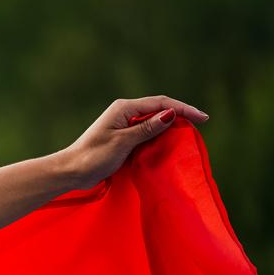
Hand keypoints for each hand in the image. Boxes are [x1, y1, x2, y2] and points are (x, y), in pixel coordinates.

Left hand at [59, 96, 208, 189]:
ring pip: (154, 121)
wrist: (70, 171)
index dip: (184, 109)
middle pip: (159, 110)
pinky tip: (169, 143)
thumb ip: (147, 128)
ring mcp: (123, 125)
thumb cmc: (93, 157)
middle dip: (180, 116)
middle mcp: (125, 112)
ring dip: (170, 126)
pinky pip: (146, 133)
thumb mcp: (123, 142)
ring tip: (188, 134)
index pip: (161, 103)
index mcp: (125, 108)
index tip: (202, 119)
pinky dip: (159, 136)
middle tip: (199, 126)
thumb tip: (171, 114)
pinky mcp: (122, 137)